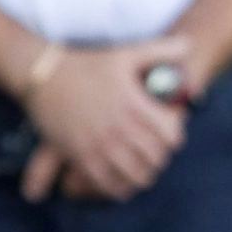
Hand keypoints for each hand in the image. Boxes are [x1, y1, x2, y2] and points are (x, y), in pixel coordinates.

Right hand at [17, 38, 189, 201]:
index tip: (167, 136)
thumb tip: (188, 44)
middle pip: (155, 158)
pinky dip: (118, 187)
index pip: (170, 136)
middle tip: (153, 154)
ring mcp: (98, 144)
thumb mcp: (125, 54)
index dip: (174, 139)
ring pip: (134, 174)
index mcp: (134, 105)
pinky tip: (119, 183)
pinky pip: (106, 183)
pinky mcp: (79, 155)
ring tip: (140, 170)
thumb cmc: (85, 64)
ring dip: (141, 175)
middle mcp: (118, 127)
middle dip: (158, 158)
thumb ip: (160, 50)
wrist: (43, 74)